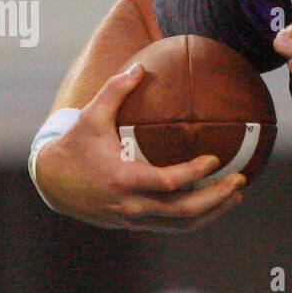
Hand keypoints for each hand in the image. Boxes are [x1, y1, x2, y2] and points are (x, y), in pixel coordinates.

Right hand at [34, 63, 245, 231]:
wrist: (52, 184)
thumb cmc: (75, 147)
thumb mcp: (90, 117)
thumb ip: (115, 91)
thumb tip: (140, 66)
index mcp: (122, 179)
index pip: (166, 183)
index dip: (193, 173)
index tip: (215, 158)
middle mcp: (131, 205)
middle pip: (182, 211)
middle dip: (215, 198)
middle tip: (239, 180)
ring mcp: (134, 219)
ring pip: (181, 225)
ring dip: (212, 211)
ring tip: (236, 195)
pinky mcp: (136, 224)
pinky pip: (172, 226)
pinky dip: (196, 218)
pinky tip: (214, 203)